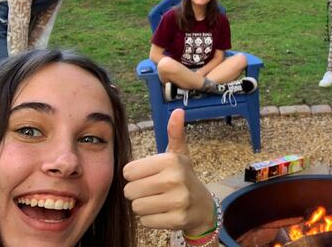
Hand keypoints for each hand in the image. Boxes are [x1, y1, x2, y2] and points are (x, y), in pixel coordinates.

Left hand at [123, 109, 213, 233]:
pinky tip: (163, 212)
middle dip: (137, 192)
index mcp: (170, 160)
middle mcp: (175, 179)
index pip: (128, 171)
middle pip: (130, 191)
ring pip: (136, 207)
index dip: (135, 175)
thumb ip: (175, 132)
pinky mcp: (177, 219)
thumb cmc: (184, 176)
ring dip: (143, 206)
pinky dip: (151, 219)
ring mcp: (177, 200)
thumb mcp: (179, 153)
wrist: (202, 205)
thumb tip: (179, 110)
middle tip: (152, 190)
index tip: (148, 175)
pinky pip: (146, 221)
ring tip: (158, 200)